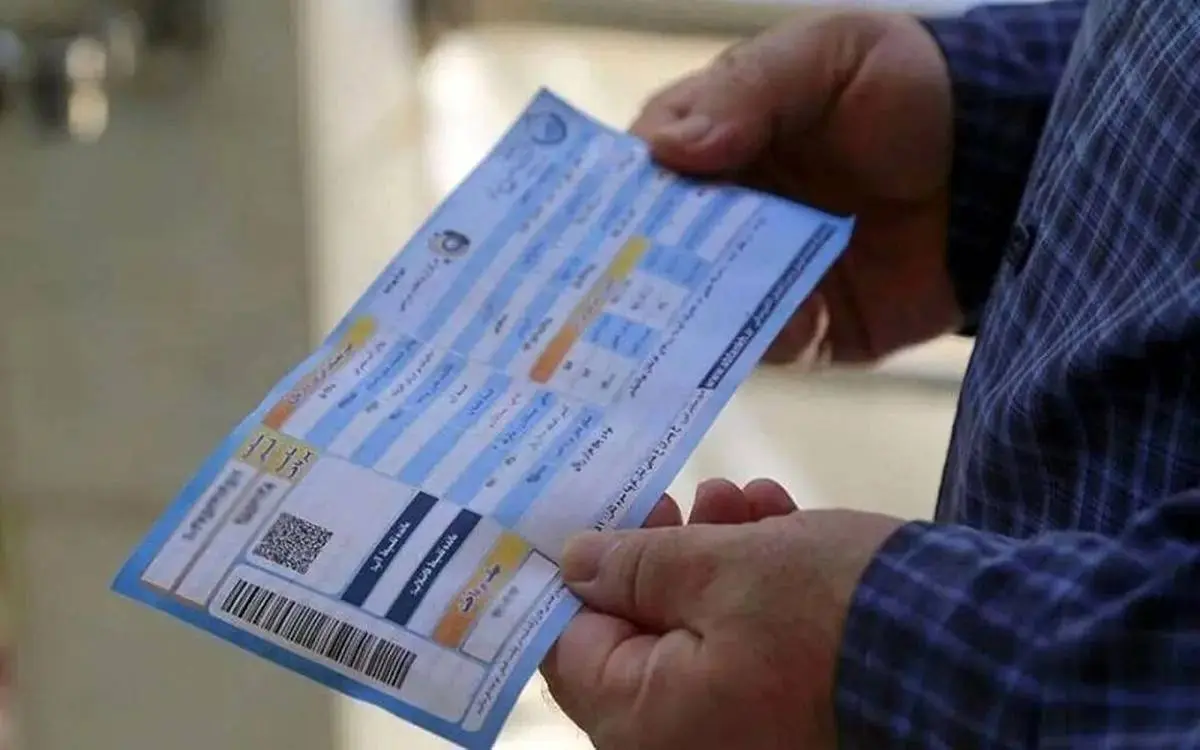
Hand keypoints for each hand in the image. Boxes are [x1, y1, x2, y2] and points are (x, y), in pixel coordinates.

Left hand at [542, 481, 904, 749]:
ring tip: (744, 497)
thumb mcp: (721, 567)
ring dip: (715, 558)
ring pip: (696, 632)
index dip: (579, 572)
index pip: (570, 645)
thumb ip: (634, 565)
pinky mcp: (785, 719)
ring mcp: (736, 737)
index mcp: (645, 725)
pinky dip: (755, 591)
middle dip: (664, 554)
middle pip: (637, 636)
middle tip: (688, 497)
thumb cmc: (832, 611)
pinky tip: (777, 527)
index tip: (602, 513)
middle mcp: (683, 745)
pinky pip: (744, 652)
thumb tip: (575, 563)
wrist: (969, 654)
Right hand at [632, 11, 958, 364]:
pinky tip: (778, 321)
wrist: (1005, 172)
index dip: (623, 185)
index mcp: (719, 136)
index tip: (611, 206)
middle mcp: (727, 209)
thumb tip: (665, 149)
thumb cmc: (911, 92)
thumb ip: (748, 91)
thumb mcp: (828, 56)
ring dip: (684, 310)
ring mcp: (759, 272)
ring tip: (679, 313)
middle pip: (655, 241)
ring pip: (694, 301)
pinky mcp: (800, 327)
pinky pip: (758, 345)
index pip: (647, 163)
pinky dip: (757, 340)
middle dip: (635, 259)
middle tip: (616, 277)